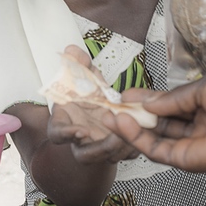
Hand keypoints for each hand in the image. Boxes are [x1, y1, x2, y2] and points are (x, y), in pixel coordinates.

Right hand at [45, 46, 142, 164]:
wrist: (99, 108)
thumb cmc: (87, 94)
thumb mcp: (84, 77)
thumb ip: (78, 64)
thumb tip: (72, 50)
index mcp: (65, 123)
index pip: (58, 133)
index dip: (66, 134)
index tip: (80, 131)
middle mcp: (80, 141)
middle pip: (86, 154)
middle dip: (103, 146)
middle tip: (117, 135)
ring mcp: (99, 149)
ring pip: (109, 156)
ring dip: (123, 146)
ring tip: (137, 129)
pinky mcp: (118, 151)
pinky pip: (127, 153)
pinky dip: (137, 144)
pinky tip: (147, 130)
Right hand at [104, 69, 205, 172]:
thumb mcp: (204, 86)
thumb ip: (173, 97)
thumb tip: (148, 102)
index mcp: (204, 105)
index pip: (169, 103)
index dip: (148, 98)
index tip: (126, 93)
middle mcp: (195, 126)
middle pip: (158, 121)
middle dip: (134, 113)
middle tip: (111, 104)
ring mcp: (188, 145)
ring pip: (152, 137)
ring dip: (129, 126)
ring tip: (107, 114)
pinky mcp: (183, 160)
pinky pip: (154, 149)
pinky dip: (136, 138)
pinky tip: (121, 123)